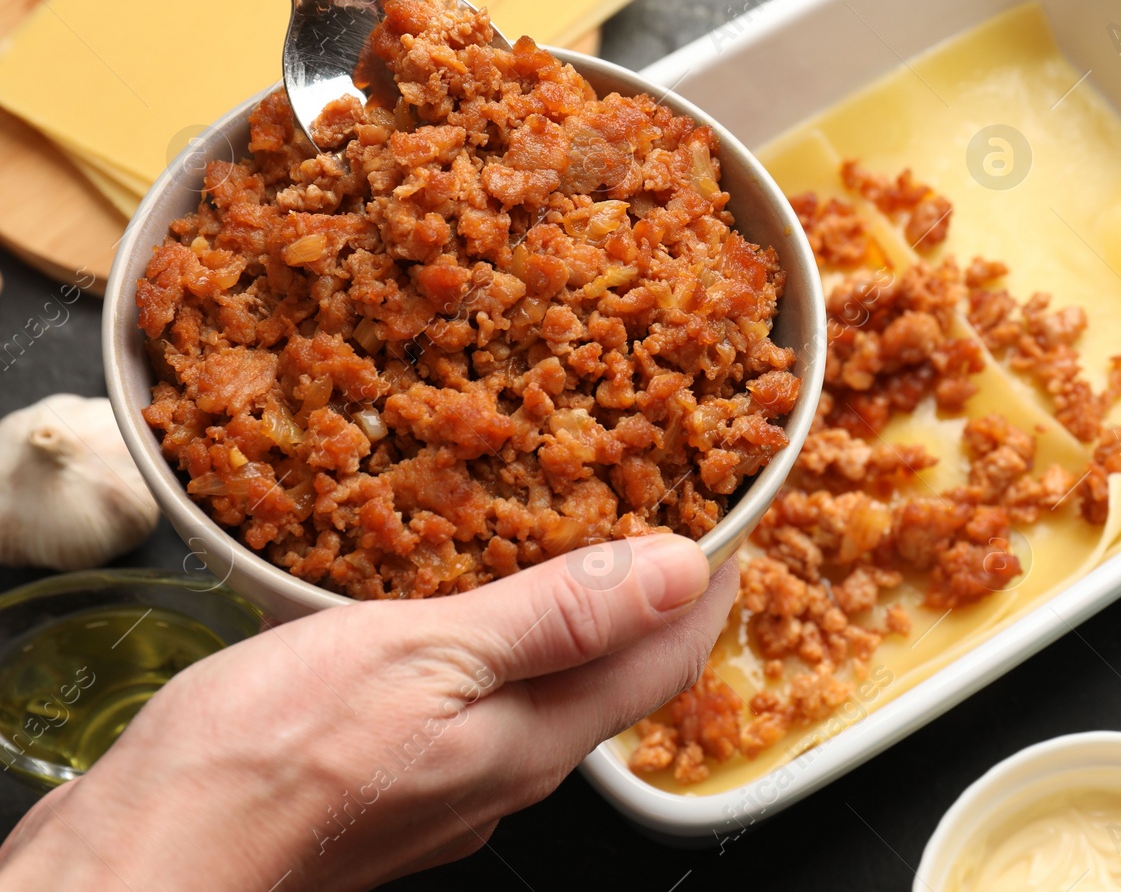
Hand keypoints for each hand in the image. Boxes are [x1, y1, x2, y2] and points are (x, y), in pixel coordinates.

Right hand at [0, 534, 734, 890]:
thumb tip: (678, 573)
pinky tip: (474, 599)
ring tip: (573, 532)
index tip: (729, 513)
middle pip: (621, 676)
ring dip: (581, 613)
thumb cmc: (265, 759)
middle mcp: (514, 768)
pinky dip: (509, 640)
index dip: (711, 582)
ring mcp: (458, 782)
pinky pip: (488, 700)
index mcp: (535, 735)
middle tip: (658, 505)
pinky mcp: (401, 779)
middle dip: (654, 596)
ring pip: (554, 686)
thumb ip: (556, 618)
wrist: (149, 862)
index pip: (670, 656)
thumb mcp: (424, 658)